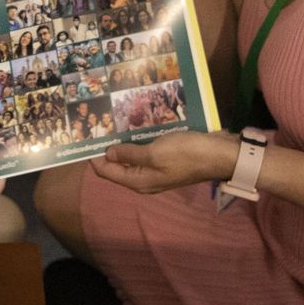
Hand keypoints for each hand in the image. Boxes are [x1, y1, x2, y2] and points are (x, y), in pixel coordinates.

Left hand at [89, 131, 236, 194]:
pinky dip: (137, 140)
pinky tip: (133, 125)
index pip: (107, 172)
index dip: (94, 156)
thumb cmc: (186, 154)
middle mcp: (144, 179)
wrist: (219, 154)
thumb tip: (107, 154)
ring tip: (110, 123)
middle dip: (106, 148)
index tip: (85, 137)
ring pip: (131, 156)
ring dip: (122, 142)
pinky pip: (145, 151)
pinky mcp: (166, 159)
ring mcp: (156, 169)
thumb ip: (129, 154)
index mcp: (138, 181)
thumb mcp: (154, 153)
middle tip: (96, 125)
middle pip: (117, 165)